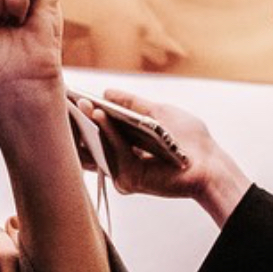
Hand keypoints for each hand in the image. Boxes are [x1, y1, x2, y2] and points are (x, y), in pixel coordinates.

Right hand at [80, 89, 251, 226]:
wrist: (208, 162)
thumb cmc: (189, 139)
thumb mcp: (158, 112)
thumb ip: (132, 104)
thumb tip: (107, 92)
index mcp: (128, 141)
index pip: (99, 128)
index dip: (85, 114)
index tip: (70, 98)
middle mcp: (121, 157)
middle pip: (93, 141)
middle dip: (78, 122)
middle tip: (64, 102)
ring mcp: (123, 170)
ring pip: (99, 147)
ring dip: (88, 124)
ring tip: (78, 102)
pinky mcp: (128, 179)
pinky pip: (114, 152)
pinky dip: (107, 132)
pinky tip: (100, 114)